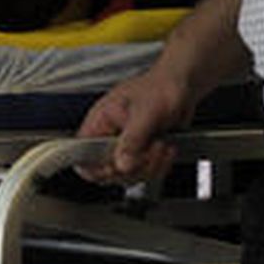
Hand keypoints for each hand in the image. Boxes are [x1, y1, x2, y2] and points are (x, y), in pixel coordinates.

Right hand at [75, 65, 194, 184]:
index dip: (96, 168)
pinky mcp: (142, 154)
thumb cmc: (161, 87)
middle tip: (151, 148)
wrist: (182, 86)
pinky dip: (161, 166)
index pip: (81, 156)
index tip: (117, 166)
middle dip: (135, 166)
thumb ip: (132, 139)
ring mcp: (127, 147)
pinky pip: (146, 175)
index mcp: (101, 122)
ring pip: (130, 176)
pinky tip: (167, 147)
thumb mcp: (146, 112)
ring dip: (152, 165)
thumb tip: (122, 164)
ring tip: (162, 144)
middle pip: (108, 173)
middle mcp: (110, 136)